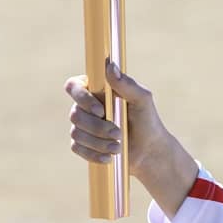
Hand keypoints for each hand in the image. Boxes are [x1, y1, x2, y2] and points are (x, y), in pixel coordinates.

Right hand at [66, 58, 167, 176]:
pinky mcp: (83, 144)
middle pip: (75, 114)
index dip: (82, 97)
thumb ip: (126, 83)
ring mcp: (82, 126)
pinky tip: (109, 157)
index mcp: (98, 90)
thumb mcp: (142, 100)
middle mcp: (86, 106)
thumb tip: (110, 65)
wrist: (149, 151)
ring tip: (117, 147)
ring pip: (76, 133)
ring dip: (98, 142)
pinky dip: (93, 154)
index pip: (74, 86)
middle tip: (118, 133)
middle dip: (97, 127)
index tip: (101, 110)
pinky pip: (77, 148)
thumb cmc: (147, 120)